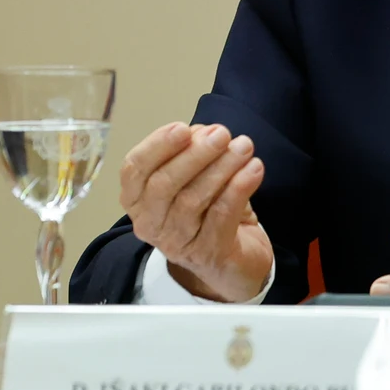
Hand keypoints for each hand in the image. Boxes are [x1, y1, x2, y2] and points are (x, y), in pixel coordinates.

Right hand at [119, 122, 271, 301]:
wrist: (232, 262)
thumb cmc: (208, 210)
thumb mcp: (195, 177)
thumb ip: (194, 152)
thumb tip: (206, 133)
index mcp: (137, 200)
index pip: (134, 170)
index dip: (157, 146)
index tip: (183, 127)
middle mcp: (150, 224)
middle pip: (163, 185)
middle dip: (194, 154)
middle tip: (222, 133)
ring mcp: (177, 243)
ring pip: (192, 200)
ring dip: (221, 167)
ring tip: (244, 147)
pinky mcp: (208, 255)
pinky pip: (221, 216)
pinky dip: (239, 188)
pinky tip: (254, 168)